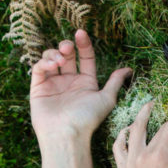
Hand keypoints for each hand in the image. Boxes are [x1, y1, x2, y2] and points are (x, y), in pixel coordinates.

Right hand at [29, 28, 132, 144]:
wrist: (66, 134)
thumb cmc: (87, 118)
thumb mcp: (106, 98)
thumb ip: (115, 82)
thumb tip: (128, 69)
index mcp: (86, 83)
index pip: (85, 57)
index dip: (84, 44)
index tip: (81, 33)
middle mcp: (69, 82)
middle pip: (66, 55)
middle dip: (66, 47)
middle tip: (68, 48)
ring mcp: (53, 84)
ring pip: (51, 58)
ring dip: (54, 54)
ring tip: (60, 60)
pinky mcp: (38, 88)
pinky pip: (38, 69)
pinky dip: (44, 62)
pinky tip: (52, 66)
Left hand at [113, 101, 167, 167]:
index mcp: (160, 159)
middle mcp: (142, 158)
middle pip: (153, 127)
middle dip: (165, 114)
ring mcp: (130, 165)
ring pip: (133, 131)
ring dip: (140, 116)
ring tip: (148, 106)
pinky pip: (118, 147)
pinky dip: (122, 135)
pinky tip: (128, 129)